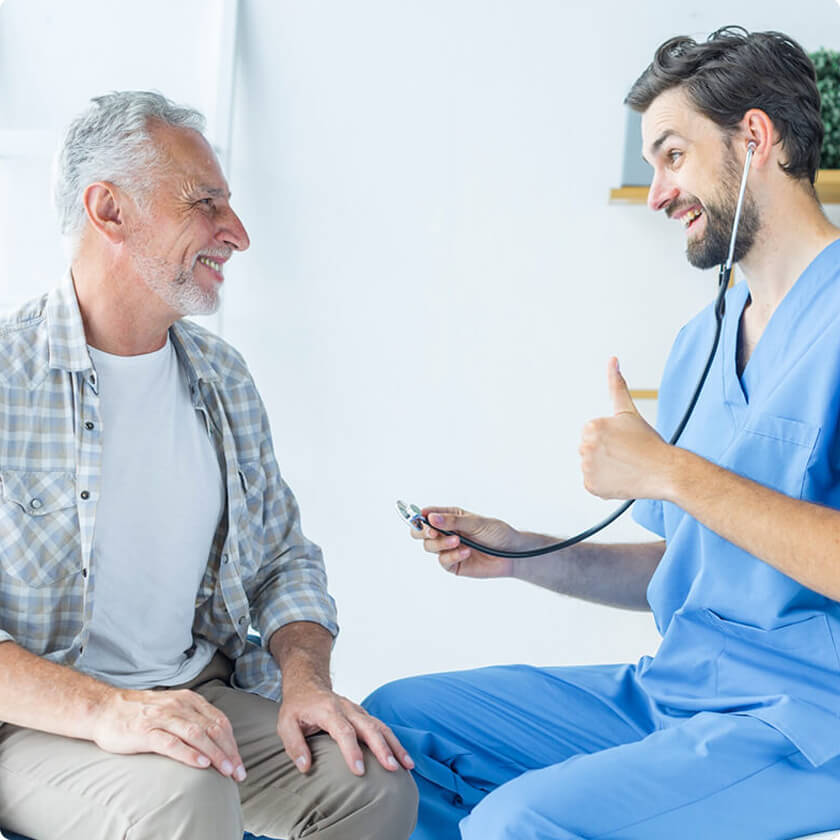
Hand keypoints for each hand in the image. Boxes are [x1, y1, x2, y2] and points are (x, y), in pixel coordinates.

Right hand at [92, 687, 245, 780]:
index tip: (239, 762)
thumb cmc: (140, 712)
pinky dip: (189, 753)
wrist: (104, 709)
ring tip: (226, 770)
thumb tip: (216, 739)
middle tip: (238, 773)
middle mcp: (179, 706)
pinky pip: (172, 742)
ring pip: (197, 734)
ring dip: (215, 754)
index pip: (219, 721)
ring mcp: (162, 717)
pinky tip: (201, 764)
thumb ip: (192, 718)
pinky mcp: (146, 731)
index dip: (232, 742)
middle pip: (213, 728)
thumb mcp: (172, 708)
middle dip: (229, 752)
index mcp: (189, 700)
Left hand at [276, 681, 414, 775]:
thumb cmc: (297, 706)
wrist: (308, 683)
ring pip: (380, 726)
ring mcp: (357, 711)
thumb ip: (294, 745)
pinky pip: (381, 727)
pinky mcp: (363, 715)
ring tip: (406, 765)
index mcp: (328, 711)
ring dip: (394, 745)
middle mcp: (347, 709)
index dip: (351, 750)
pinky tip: (402, 757)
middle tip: (392, 768)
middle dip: (382, 748)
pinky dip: (394, 741)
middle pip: (368, 727)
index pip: (343, 731)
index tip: (359, 771)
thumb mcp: (285, 723)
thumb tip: (305, 767)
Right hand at [411, 506, 519, 577]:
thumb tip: (431, 518)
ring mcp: (448, 549)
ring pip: (429, 547)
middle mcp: (446, 532)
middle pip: (421, 533)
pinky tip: (465, 552)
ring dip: (441, 544)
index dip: (420, 517)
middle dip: (423, 532)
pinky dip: (452, 556)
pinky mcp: (453, 564)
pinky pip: (443, 561)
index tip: (423, 519)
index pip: (427, 515)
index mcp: (450, 516)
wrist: (513, 554)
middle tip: (433, 532)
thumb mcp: (476, 523)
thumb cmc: (497, 533)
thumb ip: (453, 521)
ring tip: (459, 542)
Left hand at [578, 357, 674, 499]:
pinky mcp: (591, 486)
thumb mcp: (628, 410)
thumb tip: (612, 360)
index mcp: (591, 427)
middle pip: (588, 448)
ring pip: (590, 465)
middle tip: (625, 454)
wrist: (665, 470)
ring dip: (603, 467)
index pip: (590, 432)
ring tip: (624, 465)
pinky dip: (603, 483)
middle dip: (604, 450)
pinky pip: (592, 483)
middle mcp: (585, 447)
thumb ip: (616, 385)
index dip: (608, 436)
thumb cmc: (648, 441)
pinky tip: (620, 477)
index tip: (623, 440)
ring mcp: (588, 469)